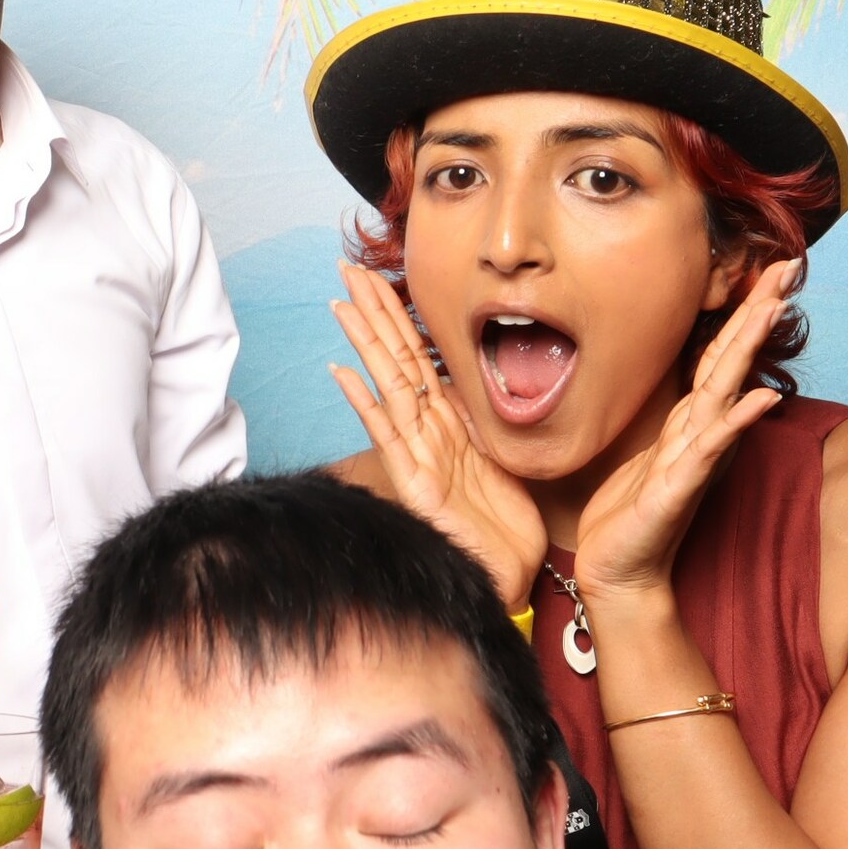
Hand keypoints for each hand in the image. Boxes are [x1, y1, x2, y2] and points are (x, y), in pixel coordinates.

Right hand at [330, 261, 546, 606]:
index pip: (419, 356)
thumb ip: (483, 420)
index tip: (381, 276)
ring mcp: (417, 456)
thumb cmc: (504, 527)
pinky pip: (389, 435)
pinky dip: (365, 403)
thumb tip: (470, 380)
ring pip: (388, 386)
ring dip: (365, 343)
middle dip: (373, 312)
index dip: (399, 315)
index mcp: (449, 424)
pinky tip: (342, 374)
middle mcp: (426, 433)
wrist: (508, 580)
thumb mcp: (504, 457)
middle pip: (396, 359)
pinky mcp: (417, 484)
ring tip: (340, 304)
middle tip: (347, 268)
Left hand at [573, 260, 794, 595]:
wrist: (618, 570)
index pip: (719, 357)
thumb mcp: (646, 452)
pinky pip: (709, 448)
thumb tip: (688, 387)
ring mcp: (693, 458)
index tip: (767, 270)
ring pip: (724, 393)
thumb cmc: (630, 514)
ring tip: (772, 309)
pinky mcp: (678, 487)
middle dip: (757, 314)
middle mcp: (699, 434)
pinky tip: (760, 398)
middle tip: (787, 269)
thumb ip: (672, 420)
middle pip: (732, 362)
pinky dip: (735, 422)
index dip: (741, 314)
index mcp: (687, 422)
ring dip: (747, 349)